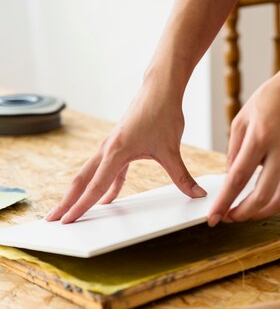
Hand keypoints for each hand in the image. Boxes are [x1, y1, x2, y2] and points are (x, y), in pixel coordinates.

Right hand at [46, 79, 205, 223]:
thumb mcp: (172, 149)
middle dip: (67, 202)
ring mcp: (111, 146)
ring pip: (89, 174)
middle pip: (81, 180)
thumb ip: (182, 176)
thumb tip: (198, 194)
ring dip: (79, 193)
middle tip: (52, 220)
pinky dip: (104, 185)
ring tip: (70, 210)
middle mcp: (107, 149)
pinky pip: (107, 170)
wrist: (160, 88)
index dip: (81, 206)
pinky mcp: (119, 145)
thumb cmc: (162, 113)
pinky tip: (107, 199)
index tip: (66, 220)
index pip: (95, 186)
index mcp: (116, 152)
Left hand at [208, 68, 279, 224]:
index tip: (214, 217)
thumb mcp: (241, 120)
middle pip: (262, 196)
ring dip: (262, 213)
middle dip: (242, 213)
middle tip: (228, 217)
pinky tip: (263, 203)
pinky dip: (276, 204)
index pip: (239, 178)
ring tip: (245, 213)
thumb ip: (233, 152)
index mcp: (261, 137)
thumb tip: (231, 180)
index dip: (225, 201)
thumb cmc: (271, 100)